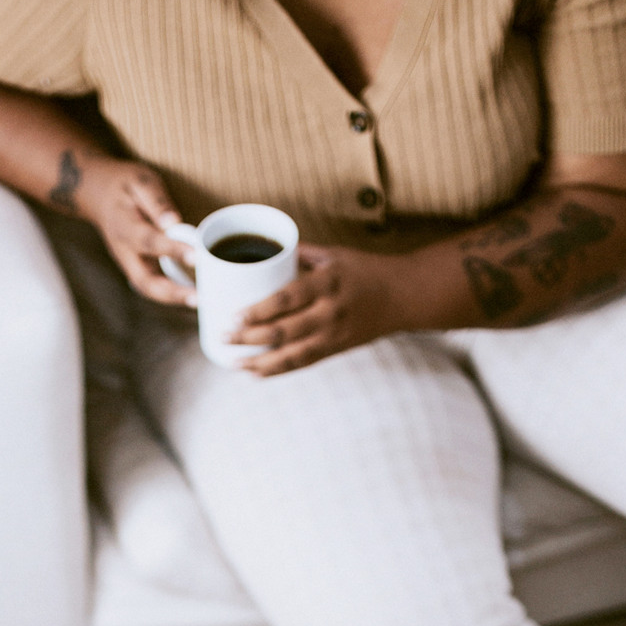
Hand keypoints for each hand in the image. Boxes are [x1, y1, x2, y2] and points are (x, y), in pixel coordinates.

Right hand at [77, 159, 196, 306]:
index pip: (149, 241)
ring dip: (172, 299)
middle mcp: (124, 251)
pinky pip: (152, 286)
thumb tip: (173, 222)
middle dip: (171, 292)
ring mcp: (128, 263)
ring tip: (199, 300)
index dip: (172, 250)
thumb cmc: (124, 185)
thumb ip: (157, 201)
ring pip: (148, 289)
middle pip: (144, 281)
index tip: (196, 256)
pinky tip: (191, 295)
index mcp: (124, 226)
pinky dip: (171, 294)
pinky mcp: (135, 267)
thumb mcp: (140, 181)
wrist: (99, 195)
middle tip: (197, 298)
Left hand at [230, 244, 411, 374]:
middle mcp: (330, 312)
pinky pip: (302, 364)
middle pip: (284, 331)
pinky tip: (255, 374)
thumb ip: (300, 255)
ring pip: (291, 355)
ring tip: (233, 363)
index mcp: (327, 282)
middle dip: (249, 338)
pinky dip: (277, 371)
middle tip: (224, 337)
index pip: (287, 299)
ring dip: (259, 362)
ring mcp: (333, 335)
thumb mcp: (334, 254)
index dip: (259, 311)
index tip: (234, 315)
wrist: (402, 296)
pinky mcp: (335, 350)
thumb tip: (263, 252)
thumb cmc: (364, 270)